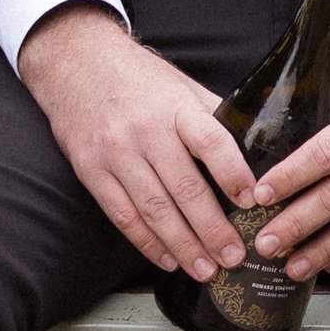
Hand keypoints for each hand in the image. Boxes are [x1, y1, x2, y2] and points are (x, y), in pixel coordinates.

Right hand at [17, 6, 254, 281]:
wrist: (75, 61)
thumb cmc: (139, 78)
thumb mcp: (181, 85)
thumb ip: (213, 117)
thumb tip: (254, 151)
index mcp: (176, 106)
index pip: (211, 141)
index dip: (234, 173)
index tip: (254, 201)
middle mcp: (146, 130)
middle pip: (185, 187)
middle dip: (213, 229)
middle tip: (234, 256)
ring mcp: (116, 153)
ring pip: (155, 209)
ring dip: (183, 245)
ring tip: (206, 269)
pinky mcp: (91, 170)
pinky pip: (122, 215)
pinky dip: (147, 242)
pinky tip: (168, 260)